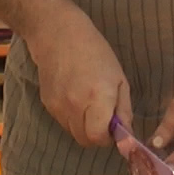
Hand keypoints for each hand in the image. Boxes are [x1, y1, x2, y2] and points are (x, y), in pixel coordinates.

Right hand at [24, 8, 132, 147]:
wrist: (57, 34)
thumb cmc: (95, 51)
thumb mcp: (119, 78)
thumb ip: (124, 110)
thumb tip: (126, 135)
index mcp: (97, 97)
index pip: (98, 137)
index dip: (108, 138)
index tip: (113, 128)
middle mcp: (74, 105)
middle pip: (85, 140)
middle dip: (97, 135)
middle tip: (103, 119)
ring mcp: (57, 105)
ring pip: (72, 133)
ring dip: (83, 127)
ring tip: (88, 106)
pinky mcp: (47, 103)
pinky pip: (63, 121)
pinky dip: (72, 118)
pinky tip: (75, 98)